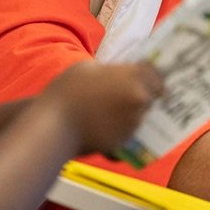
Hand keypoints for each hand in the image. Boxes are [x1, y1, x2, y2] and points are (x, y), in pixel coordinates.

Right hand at [38, 60, 163, 154]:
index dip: (151, 73)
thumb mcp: (90, 68)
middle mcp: (139, 100)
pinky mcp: (124, 142)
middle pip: (151, 95)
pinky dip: (123, 129)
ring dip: (133, 112)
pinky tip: (107, 124)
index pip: (155, 72)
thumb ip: (112, 70)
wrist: (54, 124)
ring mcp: (133, 123)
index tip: (147, 74)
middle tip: (129, 92)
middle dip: (143, 93)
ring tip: (114, 110)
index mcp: (134, 77)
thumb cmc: (68, 90)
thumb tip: (119, 74)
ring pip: (141, 115)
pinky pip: (129, 132)